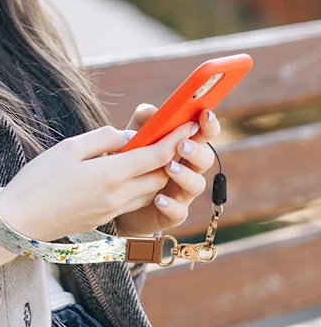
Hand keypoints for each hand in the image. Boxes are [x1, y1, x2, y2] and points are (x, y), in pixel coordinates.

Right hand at [0, 117, 196, 241]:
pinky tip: (127, 174)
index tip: (189, 123)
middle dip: (170, 157)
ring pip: (150, 192)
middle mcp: (118, 196)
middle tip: (170, 137)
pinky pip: (133, 201)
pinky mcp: (104, 219)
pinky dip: (140, 186)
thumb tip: (128, 137)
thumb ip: (104, 138)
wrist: (20, 221)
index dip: (177, 138)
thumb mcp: (69, 148)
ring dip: (156, 174)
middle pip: (161, 176)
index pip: (157, 155)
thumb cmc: (38, 180)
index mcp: (111, 174)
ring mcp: (112, 211)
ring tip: (149, 154)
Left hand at [114, 104, 220, 236]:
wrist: (118, 199)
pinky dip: (170, 205)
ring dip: (185, 175)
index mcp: (184, 148)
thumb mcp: (135, 139)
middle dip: (196, 150)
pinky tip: (158, 199)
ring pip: (196, 185)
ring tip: (168, 168)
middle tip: (180, 144)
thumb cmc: (133, 163)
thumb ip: (144, 123)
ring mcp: (182, 193)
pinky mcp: (172, 214)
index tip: (205, 114)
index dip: (209, 124)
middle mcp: (189, 170)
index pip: (204, 134)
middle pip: (205, 159)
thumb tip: (151, 111)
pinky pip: (179, 212)